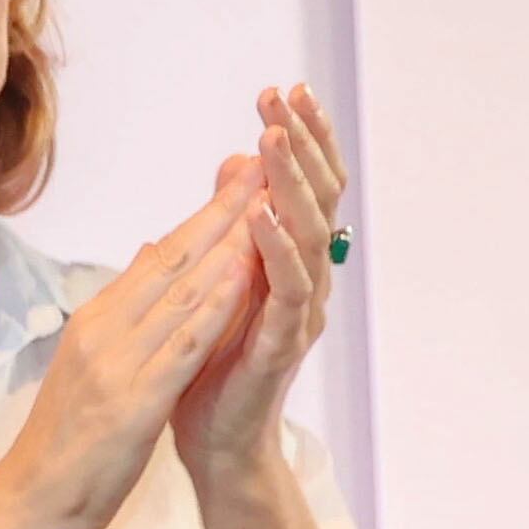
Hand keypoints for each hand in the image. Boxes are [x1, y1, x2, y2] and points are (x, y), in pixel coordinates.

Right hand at [0, 167, 258, 528]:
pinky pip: (184, 342)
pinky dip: (217, 304)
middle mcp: (105, 327)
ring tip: (269, 201)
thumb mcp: (91, 363)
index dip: (207, 212)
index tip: (245, 175)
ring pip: (184, 290)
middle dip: (225, 209)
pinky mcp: (134, 398)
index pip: (160, 253)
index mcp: (96, 318)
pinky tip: (246, 275)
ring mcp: (118, 360)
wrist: (31, 499)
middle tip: (266, 162)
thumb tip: (145, 257)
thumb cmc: (65, 439)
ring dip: (231, 241)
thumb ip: (123, 311)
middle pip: (175, 256)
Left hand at [174, 82, 346, 477]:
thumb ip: (232, 221)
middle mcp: (306, 280)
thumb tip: (235, 159)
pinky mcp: (281, 344)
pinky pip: (287, 291)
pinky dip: (276, 250)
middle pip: (317, 199)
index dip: (301, 140)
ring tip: (273, 141)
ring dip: (290, 186)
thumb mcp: (218, 276)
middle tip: (285, 97)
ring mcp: (299, 312)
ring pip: (310, 236)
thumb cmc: (213, 359)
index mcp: (289, 261)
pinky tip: (261, 218)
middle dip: (302, 145)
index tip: (285, 90)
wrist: (211, 438)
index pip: (303, 188)